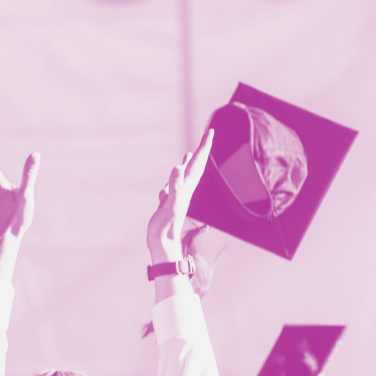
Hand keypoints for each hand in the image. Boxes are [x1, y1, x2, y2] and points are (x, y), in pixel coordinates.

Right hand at [148, 128, 213, 264]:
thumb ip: (175, 187)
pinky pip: (175, 184)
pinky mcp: (169, 201)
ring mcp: (178, 195)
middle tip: (208, 135)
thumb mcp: (170, 205)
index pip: (198, 162)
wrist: (164, 244)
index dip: (204, 146)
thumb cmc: (166, 226)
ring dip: (190, 162)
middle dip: (202, 150)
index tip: (211, 131)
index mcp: (187, 187)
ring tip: (192, 153)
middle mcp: (185, 189)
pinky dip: (176, 176)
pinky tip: (175, 174)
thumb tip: (177, 167)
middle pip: (196, 166)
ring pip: (186, 175)